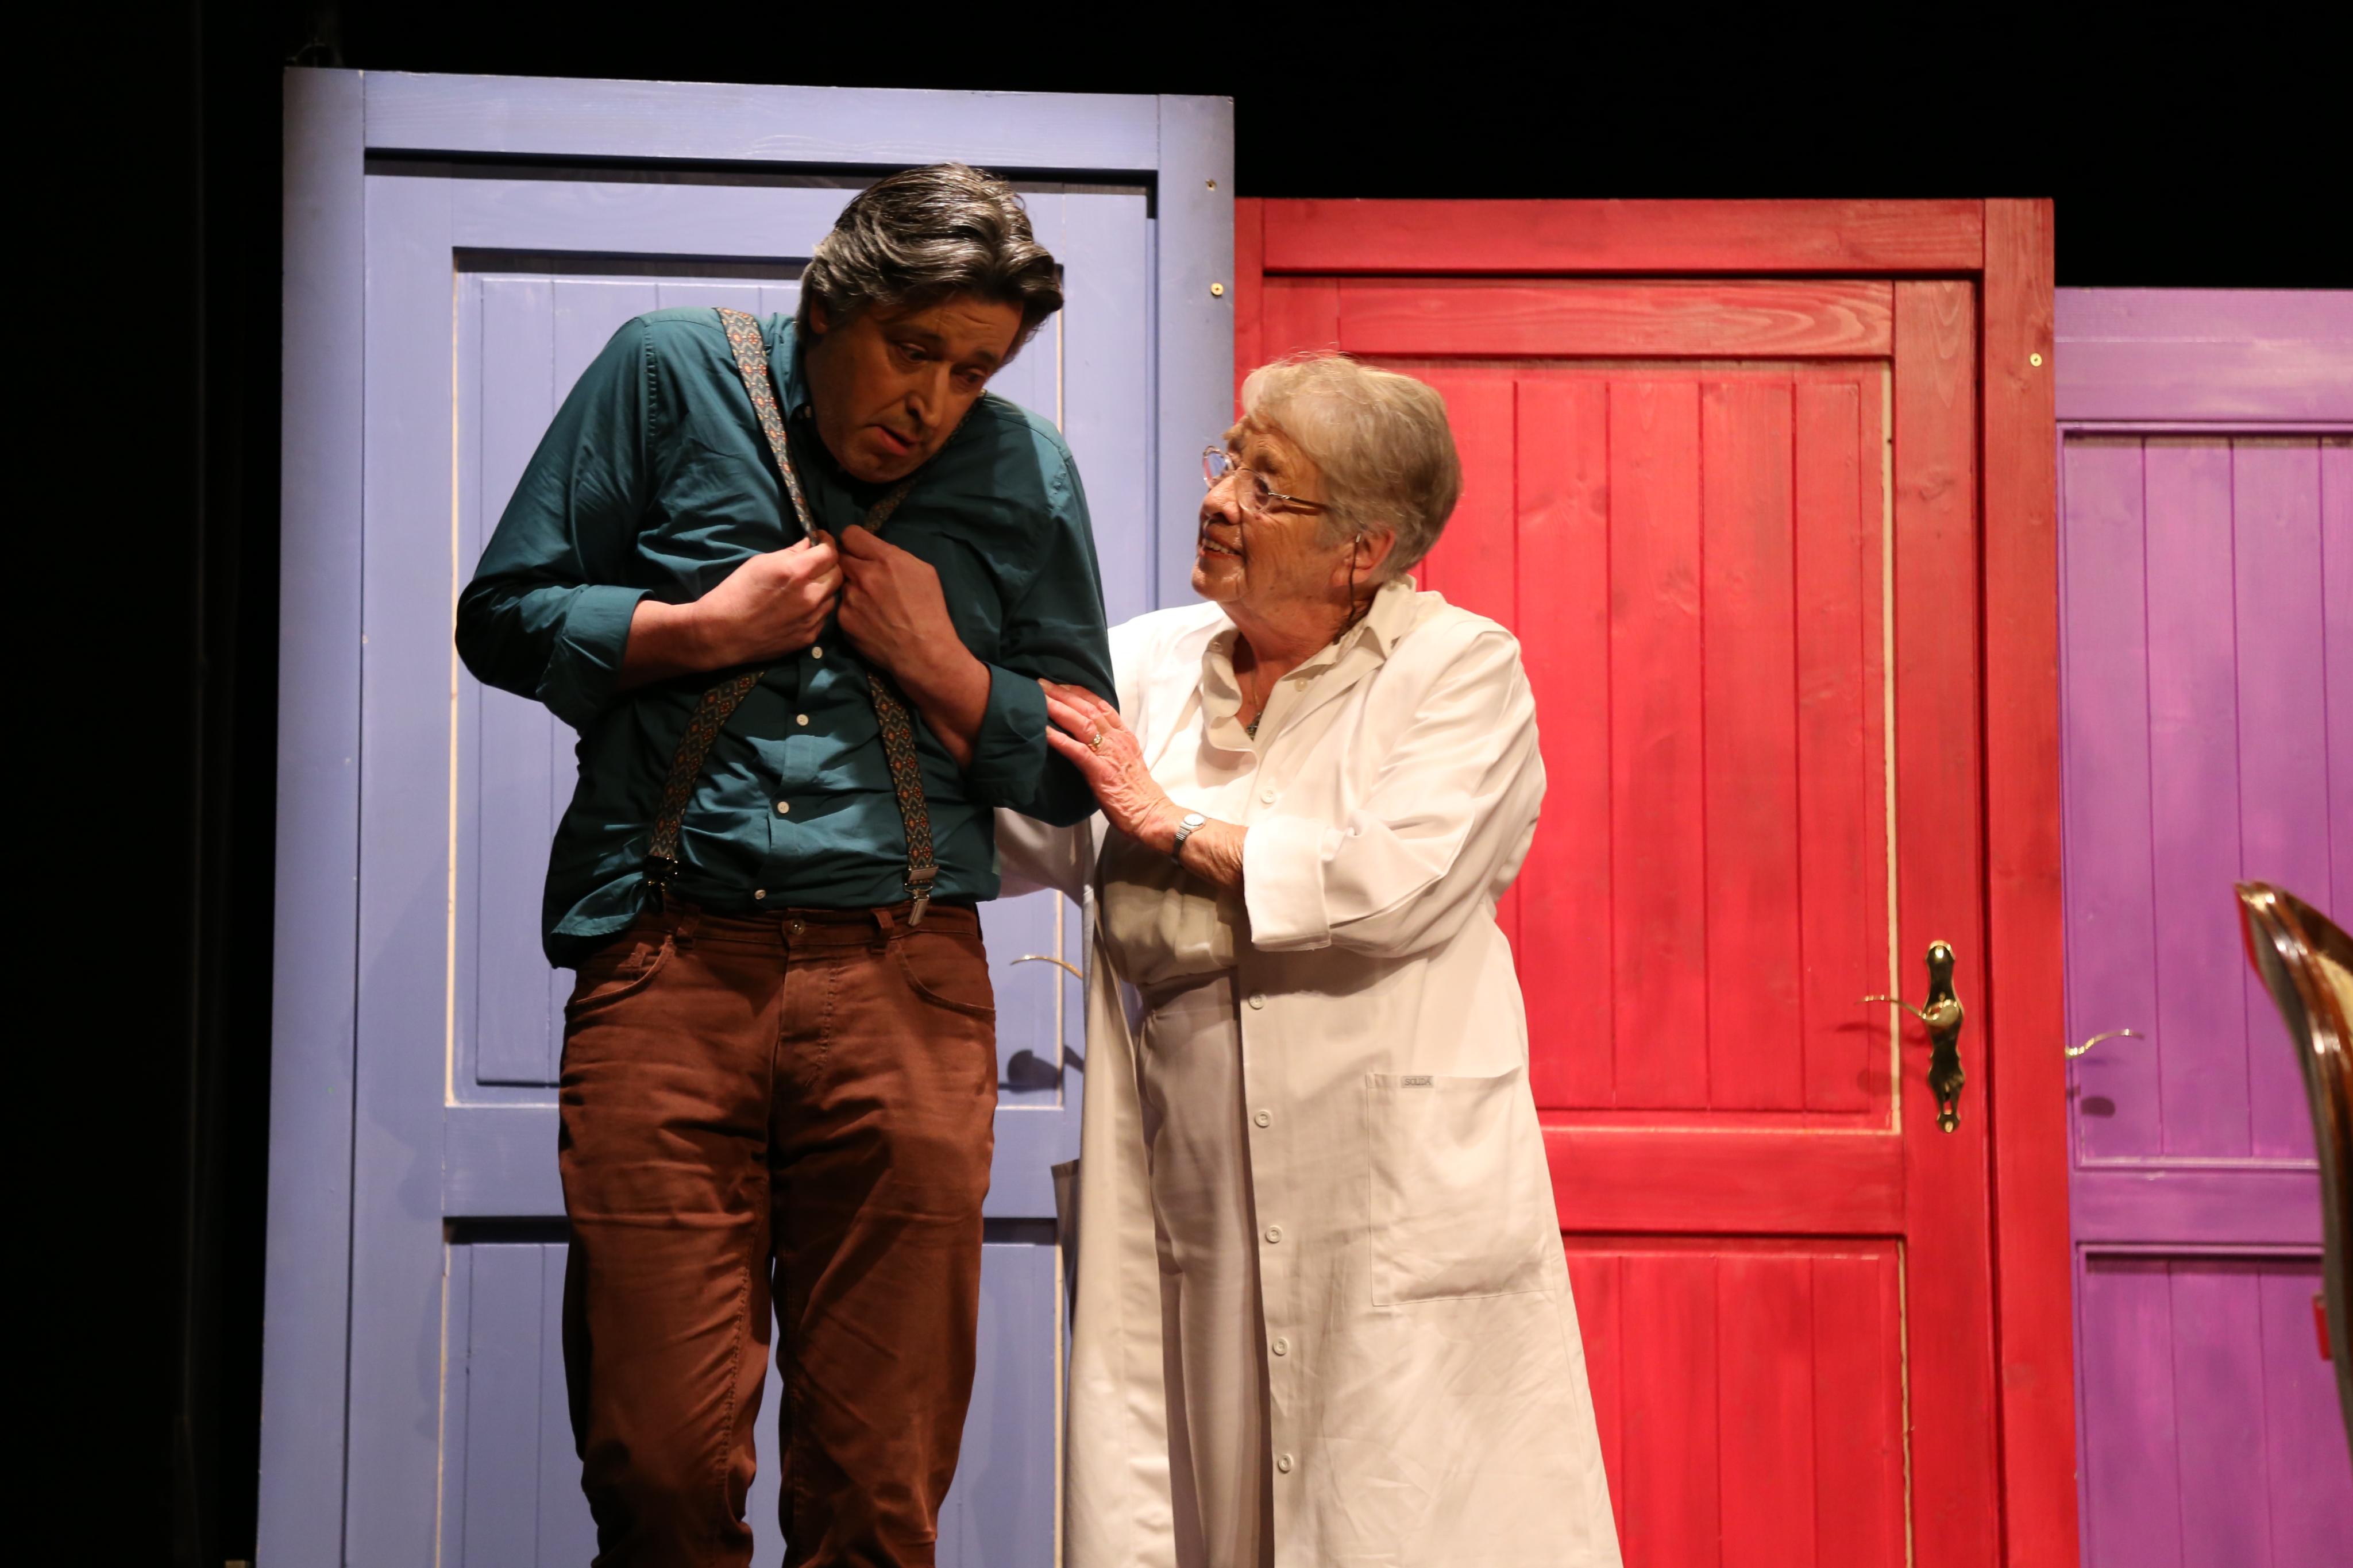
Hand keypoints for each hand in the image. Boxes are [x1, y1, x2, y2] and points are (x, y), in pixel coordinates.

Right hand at [691, 533, 841, 665]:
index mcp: (797, 572)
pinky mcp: (809, 637)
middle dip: (829, 565)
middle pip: (838, 574)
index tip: (822, 541)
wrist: (722, 633)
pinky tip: (800, 608)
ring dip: (824, 589)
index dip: (828, 543)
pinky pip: (823, 617)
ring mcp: (812, 619)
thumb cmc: (737, 592)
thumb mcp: (760, 563)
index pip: (829, 553)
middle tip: (816, 564)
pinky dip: (816, 609)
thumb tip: (811, 544)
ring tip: (807, 588)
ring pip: (833, 597)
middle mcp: (810, 596)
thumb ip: (791, 553)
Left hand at [835, 524, 961, 682]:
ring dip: (851, 588)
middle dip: (849, 562)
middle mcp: (863, 575)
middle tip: (860, 573)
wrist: (923, 652)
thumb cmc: (930, 610)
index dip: (853, 540)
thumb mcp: (923, 571)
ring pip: (841, 583)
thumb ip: (895, 555)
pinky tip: (868, 620)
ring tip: (870, 603)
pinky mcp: (843, 621)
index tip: (856, 548)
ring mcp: (850, 599)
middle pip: (839, 557)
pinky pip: (842, 607)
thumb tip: (876, 552)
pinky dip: (852, 610)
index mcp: (885, 559)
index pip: (850, 534)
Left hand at [1041, 681, 1180, 848]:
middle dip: (1063, 693)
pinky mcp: (1100, 771)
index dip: (1080, 692)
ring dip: (1058, 708)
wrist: (1151, 814)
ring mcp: (1109, 754)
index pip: (1101, 706)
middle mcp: (1117, 740)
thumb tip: (1093, 741)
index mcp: (1124, 736)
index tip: (1062, 683)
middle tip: (1042, 683)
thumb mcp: (1127, 761)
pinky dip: (1059, 738)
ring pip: (1082, 723)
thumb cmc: (1137, 794)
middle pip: (1088, 708)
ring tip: (1038, 697)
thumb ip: (1112, 747)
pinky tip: (1043, 731)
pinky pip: (1076, 750)